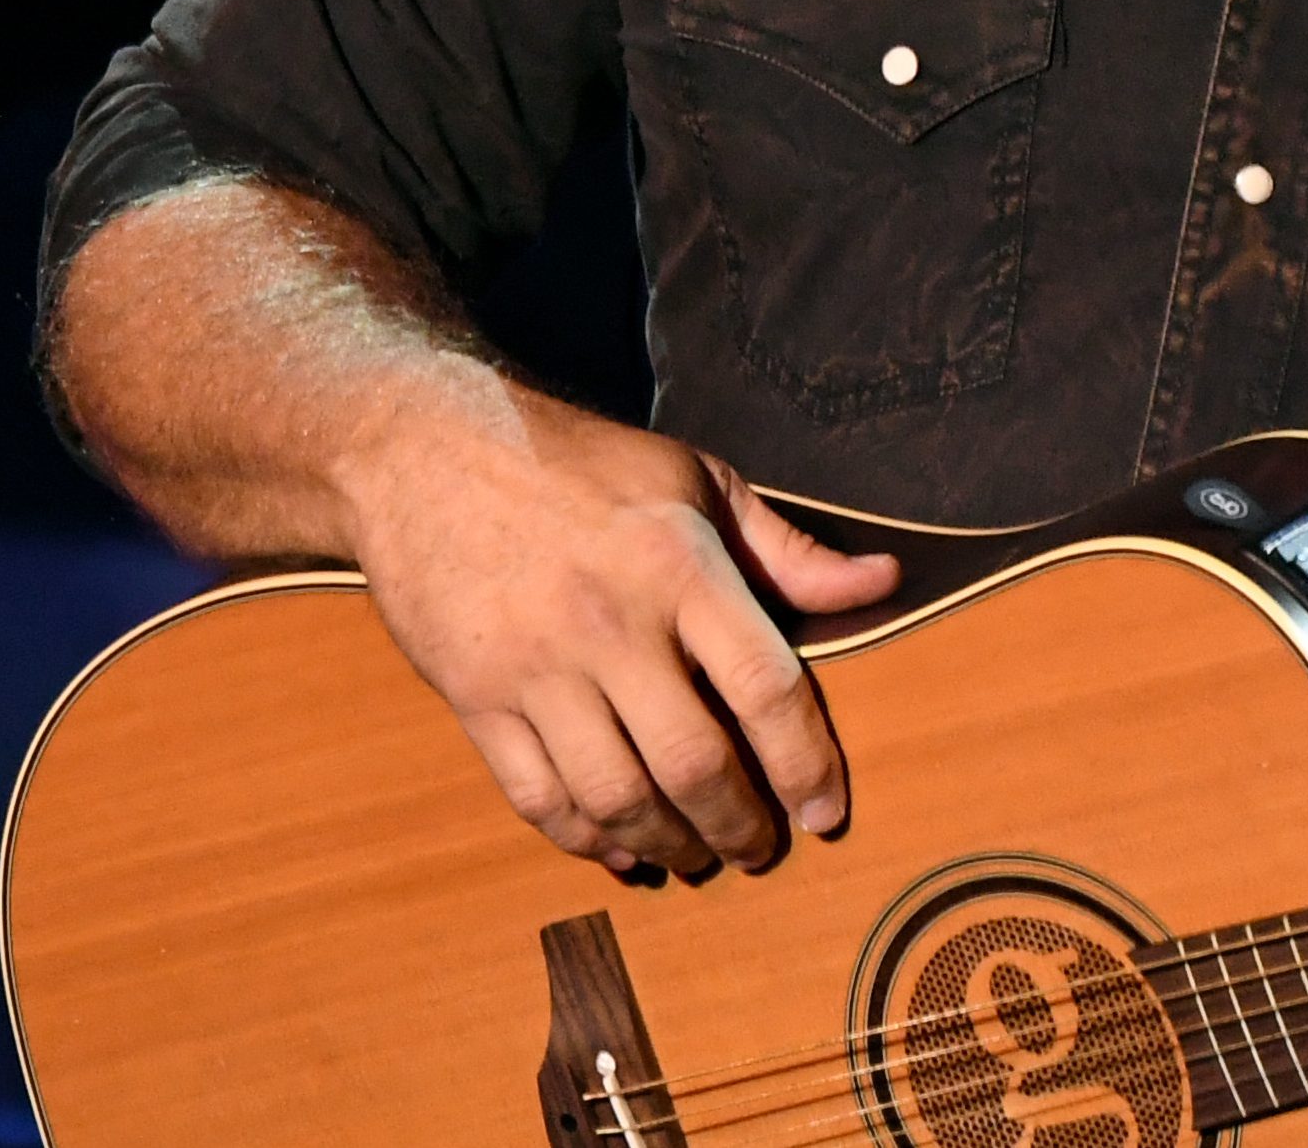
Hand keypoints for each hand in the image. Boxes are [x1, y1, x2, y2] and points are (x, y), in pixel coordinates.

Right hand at [335, 382, 901, 878]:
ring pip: (616, 795)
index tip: (825, 813)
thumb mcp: (697, 479)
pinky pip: (537, 796)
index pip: (763, 686)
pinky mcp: (473, 696)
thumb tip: (883, 582)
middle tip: (760, 850)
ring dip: (668, 845)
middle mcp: (609, 622)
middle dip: (738, 826)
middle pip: (692, 762)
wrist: (424, 449)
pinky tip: (619, 848)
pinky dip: (585, 839)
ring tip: (696, 857)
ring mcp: (535, 666)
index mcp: (678, 563)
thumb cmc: (580, 464)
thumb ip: (788, 549)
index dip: (806, 763)